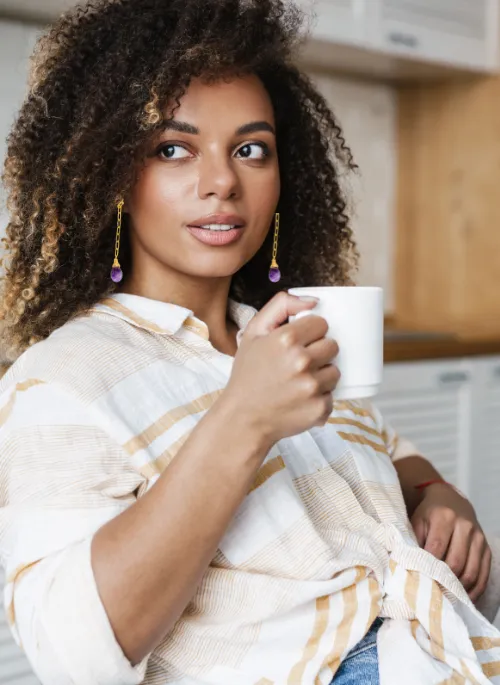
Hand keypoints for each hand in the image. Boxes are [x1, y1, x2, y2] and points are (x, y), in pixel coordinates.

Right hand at [223, 292, 339, 446]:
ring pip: (335, 371)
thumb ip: (280, 306)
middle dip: (318, 352)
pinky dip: (320, 399)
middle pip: (333, 346)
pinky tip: (301, 400)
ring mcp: (312, 386)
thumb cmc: (248, 374)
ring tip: (299, 382)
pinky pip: (332, 396)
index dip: (311, 333)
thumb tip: (314, 301)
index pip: (321, 324)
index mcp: (286, 339)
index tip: (300, 343)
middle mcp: (301, 361)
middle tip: (299, 364)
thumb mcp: (253, 333)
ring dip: (321, 375)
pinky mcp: (319, 407)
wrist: (243, 418)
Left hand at [411, 483, 490, 601]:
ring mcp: (479, 538)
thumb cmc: (429, 514)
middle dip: (444, 581)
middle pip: (456, 562)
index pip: (437, 548)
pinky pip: (484, 574)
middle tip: (433, 593)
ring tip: (447, 597)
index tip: (421, 581)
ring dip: (460, 588)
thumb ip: (414, 542)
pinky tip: (464, 597)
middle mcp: (465, 526)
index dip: (429, 567)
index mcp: (444, 517)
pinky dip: (475, 589)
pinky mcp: (487, 548)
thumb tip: (412, 569)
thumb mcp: (417, 521)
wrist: (451, 500)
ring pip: (471, 571)